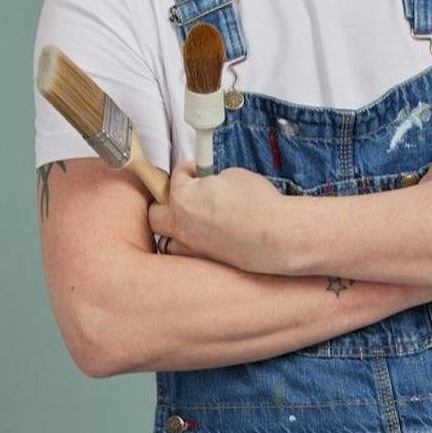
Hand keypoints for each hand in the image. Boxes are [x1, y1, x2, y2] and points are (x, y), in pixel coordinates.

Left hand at [148, 162, 287, 272]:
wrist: (276, 235)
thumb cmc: (257, 202)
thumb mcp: (233, 175)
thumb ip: (212, 180)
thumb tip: (211, 185)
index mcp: (183, 198)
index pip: (176, 176)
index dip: (187, 170)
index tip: (195, 169)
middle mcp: (180, 225)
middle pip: (154, 213)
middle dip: (164, 202)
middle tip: (181, 195)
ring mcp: (189, 248)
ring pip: (166, 239)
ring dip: (174, 228)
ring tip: (191, 220)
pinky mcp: (203, 262)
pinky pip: (186, 253)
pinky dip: (191, 245)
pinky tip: (207, 238)